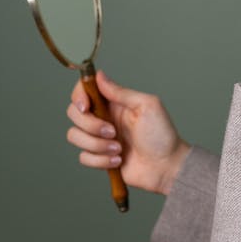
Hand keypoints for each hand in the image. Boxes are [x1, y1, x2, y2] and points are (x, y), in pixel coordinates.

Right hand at [65, 70, 190, 195]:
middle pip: (74, 114)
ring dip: (97, 145)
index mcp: (114, 103)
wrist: (166, 166)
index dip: (79, 97)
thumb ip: (121, 92)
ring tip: (119, 149)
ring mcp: (100, 138)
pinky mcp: (99, 157)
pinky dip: (101, 160)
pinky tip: (119, 160)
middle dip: (90, 125)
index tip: (86, 107)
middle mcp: (103, 118)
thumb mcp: (147, 106)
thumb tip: (100, 75)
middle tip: (113, 132)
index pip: (84, 91)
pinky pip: (84, 157)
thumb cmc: (162, 135)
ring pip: (75, 136)